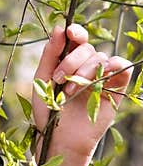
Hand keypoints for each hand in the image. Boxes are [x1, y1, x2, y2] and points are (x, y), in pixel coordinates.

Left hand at [32, 24, 132, 156]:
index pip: (77, 38)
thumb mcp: (42, 79)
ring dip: (84, 73)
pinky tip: (103, 75)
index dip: (76, 32)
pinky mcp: (116, 90)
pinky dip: (116, 65)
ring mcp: (102, 77)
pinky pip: (124, 68)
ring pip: (101, 58)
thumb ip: (50, 54)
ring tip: (70, 92)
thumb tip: (59, 28)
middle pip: (88, 48)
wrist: (60, 137)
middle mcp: (86, 66)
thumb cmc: (48, 110)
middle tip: (59, 79)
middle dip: (72, 61)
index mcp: (68, 61)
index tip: (70, 33)